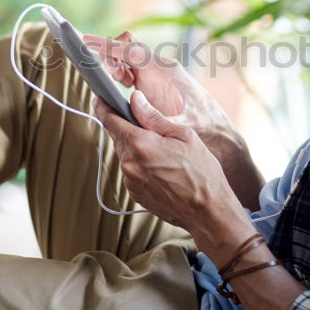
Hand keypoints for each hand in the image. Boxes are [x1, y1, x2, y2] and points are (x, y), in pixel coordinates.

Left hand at [83, 31, 264, 207]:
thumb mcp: (183, 135)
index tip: (102, 99)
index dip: (104, 106)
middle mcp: (130, 164)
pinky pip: (132, 172)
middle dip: (128, 128)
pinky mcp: (135, 194)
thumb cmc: (202, 172)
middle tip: (149, 126)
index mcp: (140, 144)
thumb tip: (135, 100)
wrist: (208, 211)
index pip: (110, 120)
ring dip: (137, 148)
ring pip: (125, 155)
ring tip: (164, 152)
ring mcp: (131, 181)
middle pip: (118, 137)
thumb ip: (153, 117)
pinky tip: (162, 168)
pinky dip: (141, 165)